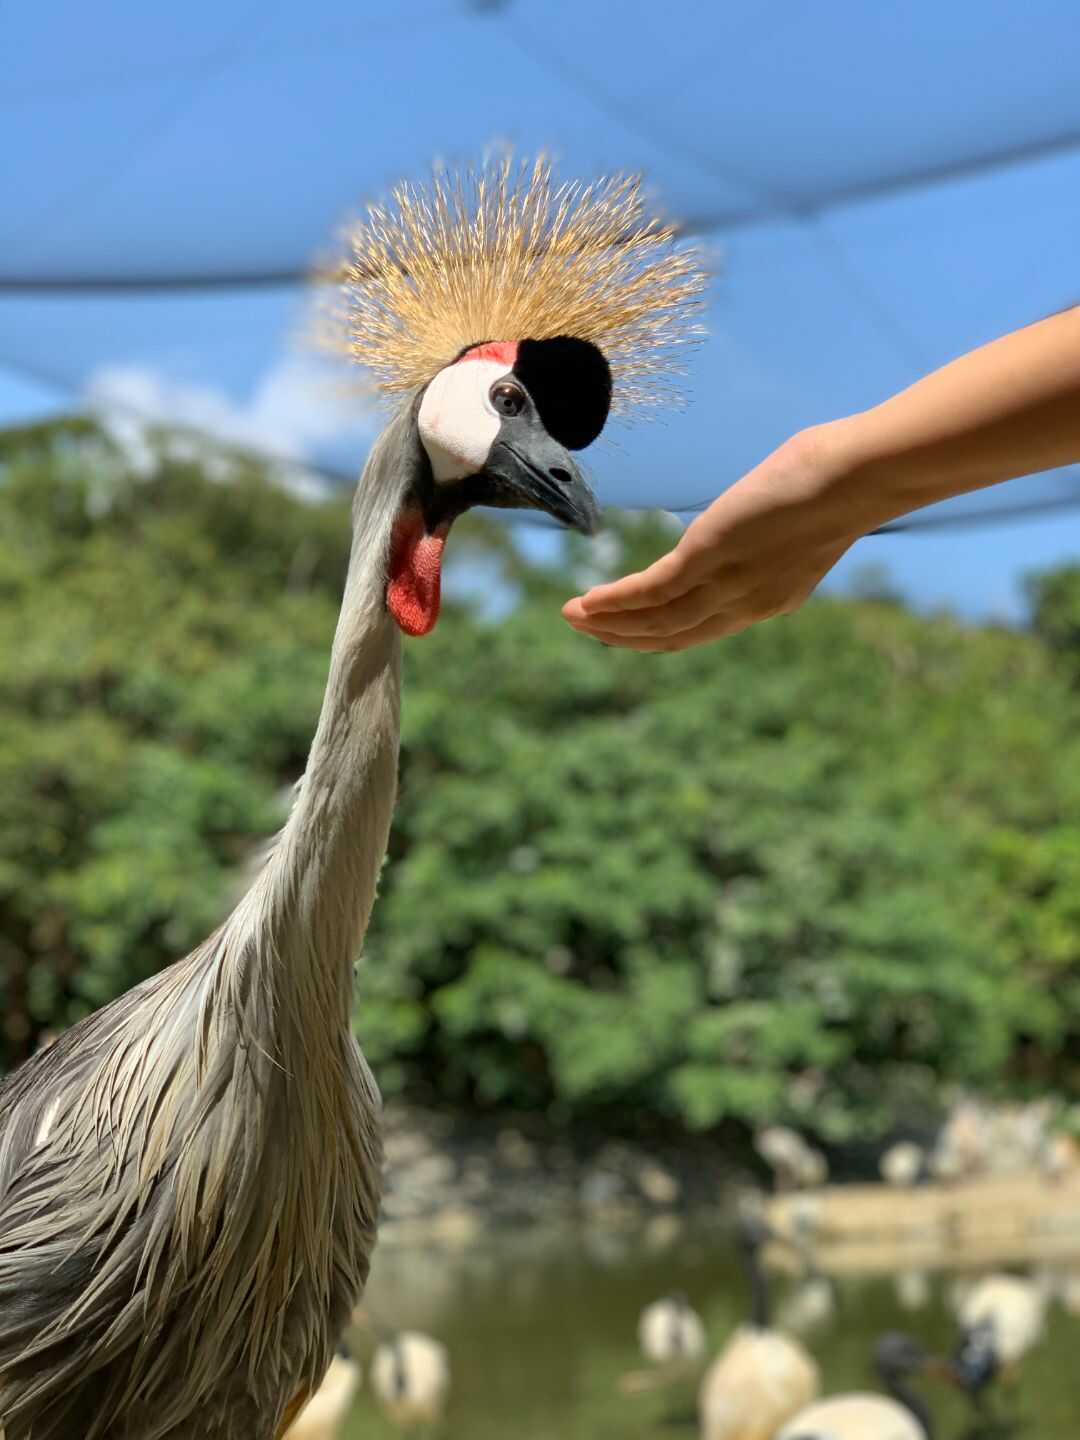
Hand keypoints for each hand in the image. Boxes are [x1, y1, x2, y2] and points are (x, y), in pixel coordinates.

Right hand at [563, 424, 869, 650]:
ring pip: (655, 622)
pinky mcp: (708, 560)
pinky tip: (588, 602)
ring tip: (573, 616)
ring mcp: (726, 586)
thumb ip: (770, 526)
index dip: (659, 634)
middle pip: (672, 635)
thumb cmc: (839, 480)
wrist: (855, 477)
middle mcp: (745, 606)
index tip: (627, 627)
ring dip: (609, 622)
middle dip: (624, 636)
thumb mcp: (799, 515)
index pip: (704, 629)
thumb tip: (764, 502)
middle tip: (588, 628)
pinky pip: (650, 593)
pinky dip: (614, 603)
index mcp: (768, 602)